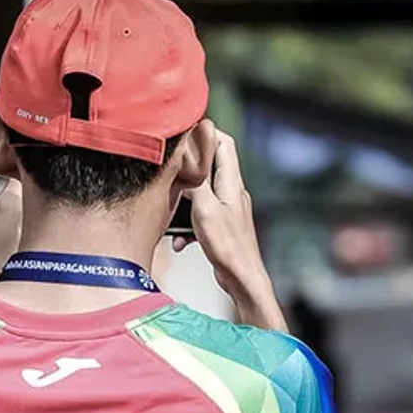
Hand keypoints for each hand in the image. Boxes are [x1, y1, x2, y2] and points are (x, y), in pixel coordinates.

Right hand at [182, 131, 286, 331]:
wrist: (243, 280)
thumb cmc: (228, 248)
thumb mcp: (205, 209)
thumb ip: (196, 180)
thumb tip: (188, 154)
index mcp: (231, 183)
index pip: (224, 143)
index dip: (205, 133)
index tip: (184, 134)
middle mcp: (232, 193)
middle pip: (211, 165)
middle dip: (189, 165)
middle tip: (169, 168)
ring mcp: (228, 210)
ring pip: (202, 192)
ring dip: (184, 199)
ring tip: (170, 206)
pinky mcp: (222, 227)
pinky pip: (201, 216)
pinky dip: (187, 224)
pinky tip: (178, 241)